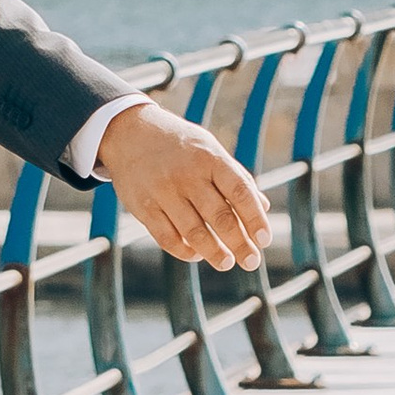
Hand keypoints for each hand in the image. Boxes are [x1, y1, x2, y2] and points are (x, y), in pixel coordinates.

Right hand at [97, 99, 271, 272]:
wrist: (130, 132)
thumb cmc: (180, 145)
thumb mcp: (211, 150)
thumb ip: (236, 178)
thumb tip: (264, 207)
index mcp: (211, 158)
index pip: (240, 192)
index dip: (255, 219)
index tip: (265, 240)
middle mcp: (188, 174)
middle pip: (219, 217)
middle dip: (239, 244)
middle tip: (251, 261)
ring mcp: (163, 191)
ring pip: (193, 232)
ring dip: (214, 253)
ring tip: (227, 263)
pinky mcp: (142, 206)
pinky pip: (167, 237)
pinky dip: (184, 251)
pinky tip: (197, 255)